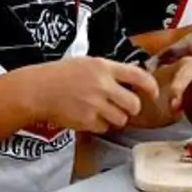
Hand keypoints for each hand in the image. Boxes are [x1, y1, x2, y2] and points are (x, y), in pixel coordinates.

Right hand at [19, 57, 160, 133]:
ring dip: (115, 118)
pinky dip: (99, 125)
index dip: (150, 87)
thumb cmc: (59, 75)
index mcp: (103, 67)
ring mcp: (95, 104)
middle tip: (122, 107)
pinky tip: (87, 116)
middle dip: (131, 108)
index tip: (153, 93)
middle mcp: (102, 85)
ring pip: (121, 119)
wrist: (37, 90)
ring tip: (100, 111)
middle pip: (134, 104)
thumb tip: (130, 78)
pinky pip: (105, 127)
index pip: (138, 76)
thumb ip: (109, 71)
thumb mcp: (86, 63)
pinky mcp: (87, 120)